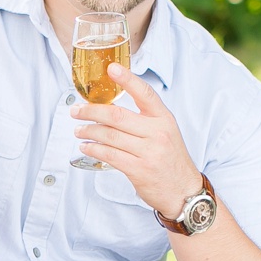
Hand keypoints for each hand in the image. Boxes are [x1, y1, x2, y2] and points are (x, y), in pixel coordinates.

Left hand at [71, 65, 202, 219]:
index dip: (127, 79)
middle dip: (92, 111)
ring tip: (78, 130)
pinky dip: (94, 149)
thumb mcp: (166, 133)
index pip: (145, 93)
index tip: (111, 68)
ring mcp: (149, 152)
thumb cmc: (170, 160)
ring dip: (89, 131)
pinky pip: (110, 155)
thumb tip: (110, 110)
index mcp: (164, 119)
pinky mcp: (139, 170)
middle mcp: (158, 133)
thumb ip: (145, 120)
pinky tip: (86, 147)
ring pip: (110, 135)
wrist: (183, 191)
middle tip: (77, 111)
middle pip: (117, 116)